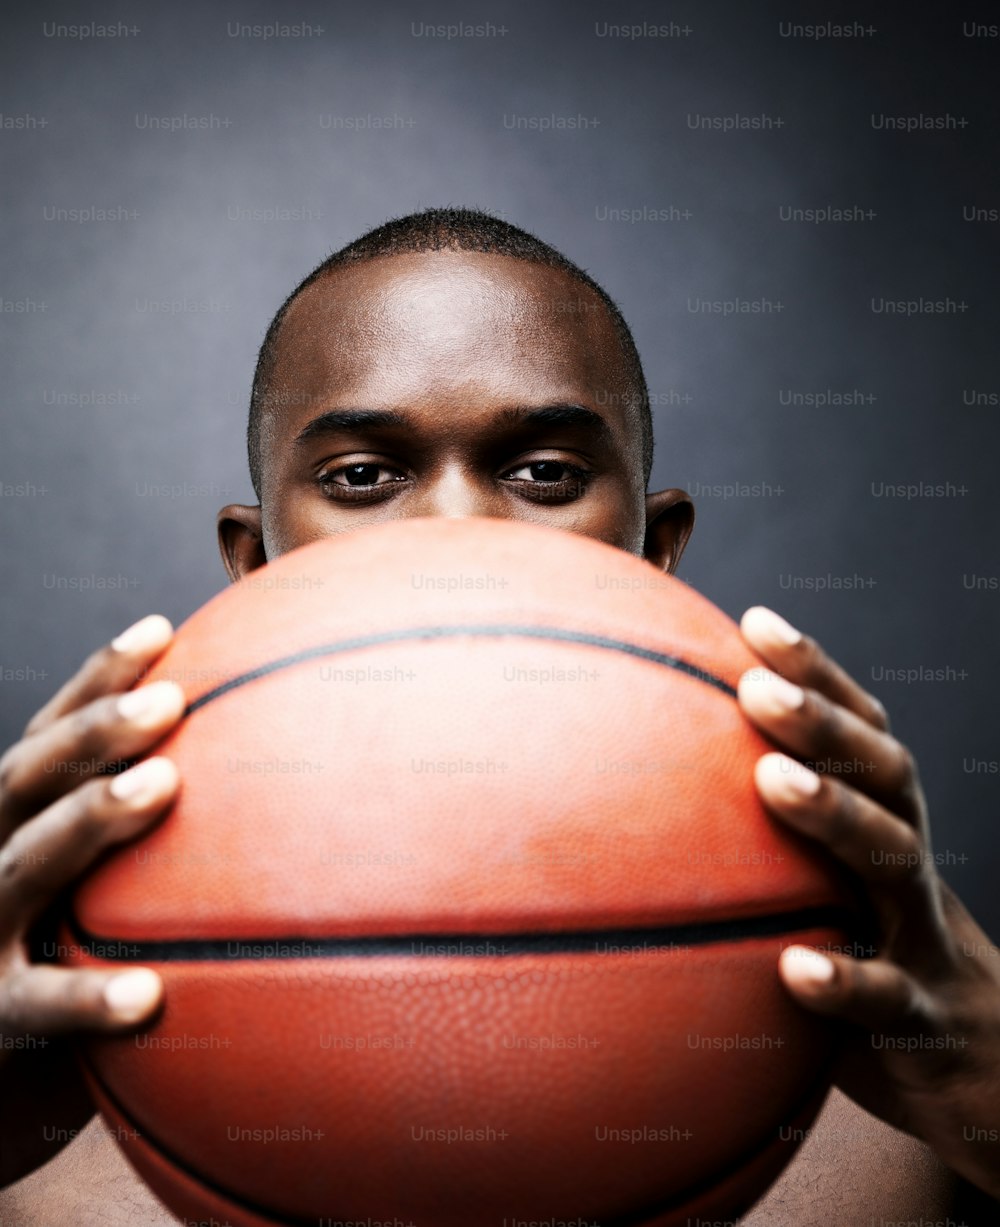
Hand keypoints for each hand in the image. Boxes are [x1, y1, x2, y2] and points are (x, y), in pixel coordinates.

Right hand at [0, 615, 182, 1186]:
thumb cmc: (63, 941)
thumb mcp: (85, 872)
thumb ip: (143, 818)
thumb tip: (261, 749)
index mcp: (14, 817)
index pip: (50, 735)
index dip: (97, 679)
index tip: (160, 629)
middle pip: (26, 778)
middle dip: (95, 732)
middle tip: (169, 700)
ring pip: (25, 865)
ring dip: (90, 818)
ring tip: (162, 784)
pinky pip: (38, 1003)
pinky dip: (88, 997)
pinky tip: (149, 994)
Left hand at [736, 605, 999, 1199]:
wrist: (969, 1053)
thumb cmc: (868, 935)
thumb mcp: (828, 870)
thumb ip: (767, 816)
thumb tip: (655, 761)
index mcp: (883, 814)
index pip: (860, 727)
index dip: (816, 671)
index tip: (755, 622)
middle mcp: (905, 857)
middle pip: (882, 773)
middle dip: (824, 724)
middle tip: (757, 688)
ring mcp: (918, 931)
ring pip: (893, 861)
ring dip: (836, 815)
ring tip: (772, 780)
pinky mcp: (916, 1016)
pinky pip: (886, 997)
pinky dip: (846, 980)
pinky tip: (795, 967)